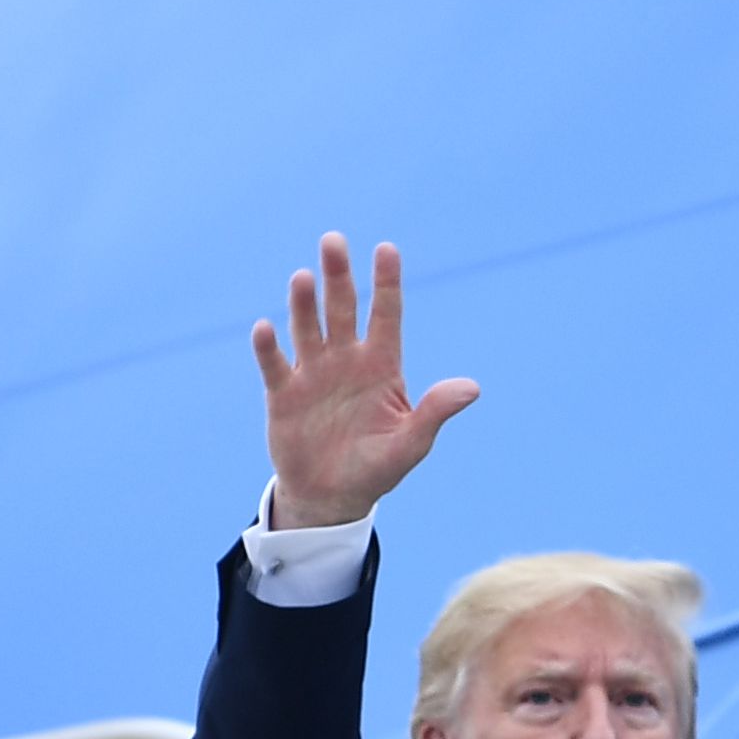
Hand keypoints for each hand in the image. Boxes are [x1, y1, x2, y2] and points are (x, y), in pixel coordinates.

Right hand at [253, 233, 478, 529]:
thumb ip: (435, 412)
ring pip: (308, 328)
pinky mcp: (282, 394)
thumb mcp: (411, 443)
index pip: (386, 314)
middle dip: (338, 276)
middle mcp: (345, 359)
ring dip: (303, 304)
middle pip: (342, 309)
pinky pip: (275, 365)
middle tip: (334, 240)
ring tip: (303, 278)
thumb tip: (473, 388)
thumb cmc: (376, 467)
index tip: (386, 249)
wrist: (331, 497)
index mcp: (381, 365)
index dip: (386, 282)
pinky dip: (269, 348)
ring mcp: (312, 373)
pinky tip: (265, 328)